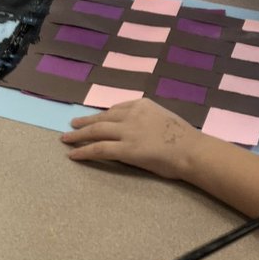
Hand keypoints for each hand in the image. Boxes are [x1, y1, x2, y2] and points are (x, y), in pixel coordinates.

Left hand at [61, 98, 198, 178]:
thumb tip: (139, 129)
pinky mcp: (125, 149)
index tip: (94, 119)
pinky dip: (83, 151)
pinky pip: (98, 149)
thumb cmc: (185, 139)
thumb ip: (148, 120)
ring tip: (66, 139)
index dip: (102, 115)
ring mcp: (127, 131)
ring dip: (78, 135)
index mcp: (143, 105)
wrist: (192, 150)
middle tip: (72, 126)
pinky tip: (73, 155)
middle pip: (102, 118)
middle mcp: (132, 114)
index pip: (116, 109)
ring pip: (96, 131)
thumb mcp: (165, 119)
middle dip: (85, 123)